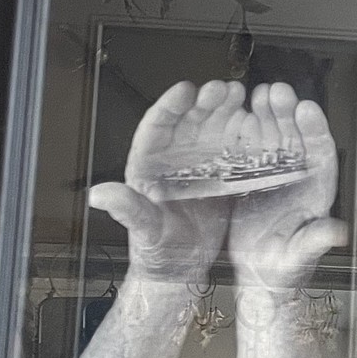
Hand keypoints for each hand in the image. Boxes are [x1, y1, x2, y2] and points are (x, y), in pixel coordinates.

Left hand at [89, 80, 246, 282]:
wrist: (182, 268)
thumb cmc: (157, 251)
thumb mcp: (144, 229)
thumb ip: (127, 210)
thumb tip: (99, 194)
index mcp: (148, 167)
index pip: (156, 129)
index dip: (170, 108)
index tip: (185, 90)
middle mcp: (174, 161)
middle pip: (189, 123)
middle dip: (206, 103)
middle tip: (223, 89)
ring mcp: (199, 167)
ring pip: (213, 131)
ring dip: (227, 112)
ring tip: (242, 96)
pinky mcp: (221, 177)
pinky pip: (233, 151)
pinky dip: (244, 136)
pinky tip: (257, 123)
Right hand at [227, 83, 347, 290]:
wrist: (260, 275)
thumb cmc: (285, 268)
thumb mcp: (298, 256)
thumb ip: (316, 240)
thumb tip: (338, 232)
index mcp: (316, 192)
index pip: (321, 155)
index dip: (315, 131)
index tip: (307, 109)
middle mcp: (298, 178)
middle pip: (296, 138)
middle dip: (288, 113)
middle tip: (278, 91)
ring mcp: (275, 174)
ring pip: (274, 136)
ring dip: (268, 114)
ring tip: (259, 93)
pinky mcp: (252, 176)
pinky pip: (250, 147)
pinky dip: (245, 129)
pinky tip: (237, 111)